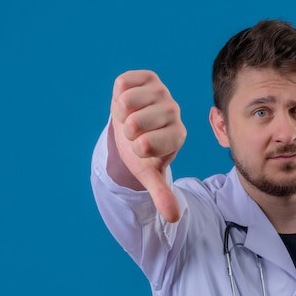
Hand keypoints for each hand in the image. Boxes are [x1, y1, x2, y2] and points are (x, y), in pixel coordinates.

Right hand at [110, 70, 185, 221]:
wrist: (133, 126)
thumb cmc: (141, 152)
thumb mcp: (149, 173)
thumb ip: (161, 193)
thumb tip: (174, 218)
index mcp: (178, 136)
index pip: (146, 145)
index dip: (135, 148)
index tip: (141, 149)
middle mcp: (174, 111)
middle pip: (134, 123)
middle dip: (125, 132)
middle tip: (133, 133)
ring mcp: (162, 91)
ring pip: (127, 103)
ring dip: (120, 114)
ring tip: (130, 118)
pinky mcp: (147, 76)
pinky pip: (122, 84)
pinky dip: (117, 96)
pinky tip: (127, 103)